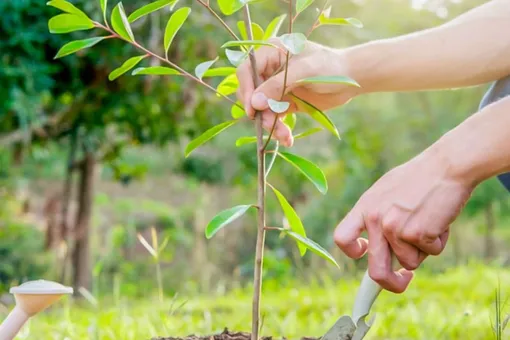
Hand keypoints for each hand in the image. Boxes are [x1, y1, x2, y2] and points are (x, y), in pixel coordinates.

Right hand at [236, 39, 361, 146]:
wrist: (352, 79)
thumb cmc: (329, 67)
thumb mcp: (304, 72)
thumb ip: (278, 85)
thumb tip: (254, 103)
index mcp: (270, 53)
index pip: (247, 71)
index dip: (246, 90)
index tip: (252, 110)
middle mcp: (270, 70)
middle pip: (252, 94)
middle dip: (260, 112)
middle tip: (270, 126)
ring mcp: (276, 88)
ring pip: (262, 110)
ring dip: (271, 124)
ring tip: (284, 136)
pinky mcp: (285, 103)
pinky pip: (274, 118)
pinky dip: (279, 129)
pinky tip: (287, 139)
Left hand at [333, 147, 473, 292]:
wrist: (447, 166)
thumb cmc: (420, 177)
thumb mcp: (387, 191)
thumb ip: (378, 216)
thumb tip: (376, 247)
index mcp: (365, 207)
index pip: (342, 238)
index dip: (352, 252)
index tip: (366, 253)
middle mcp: (376, 219)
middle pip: (375, 270)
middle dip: (391, 283)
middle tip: (403, 280)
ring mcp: (395, 228)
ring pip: (410, 262)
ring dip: (423, 249)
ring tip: (430, 220)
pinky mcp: (418, 234)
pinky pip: (431, 253)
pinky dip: (439, 241)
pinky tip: (440, 219)